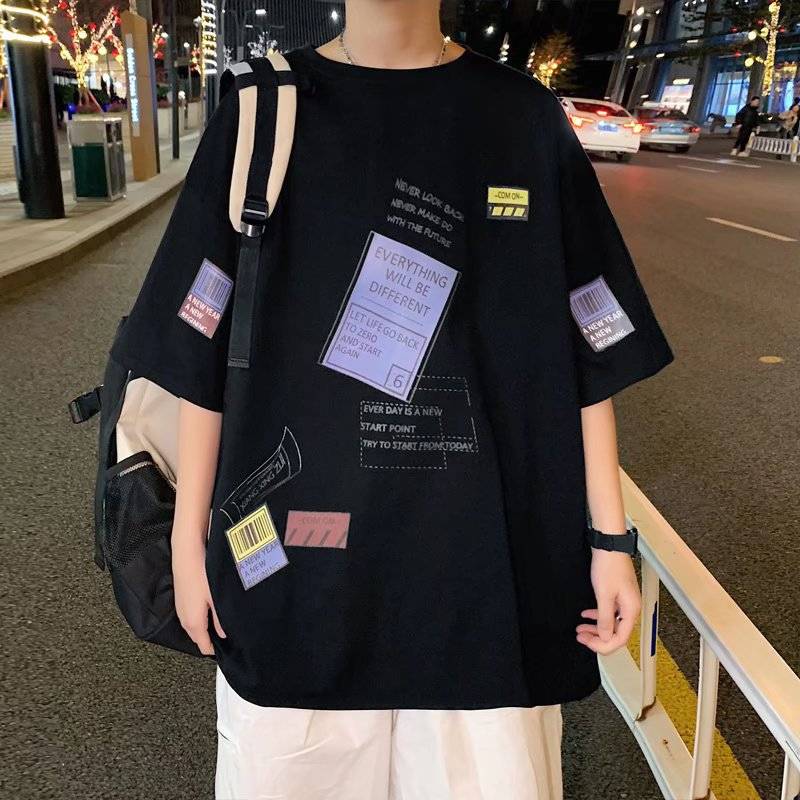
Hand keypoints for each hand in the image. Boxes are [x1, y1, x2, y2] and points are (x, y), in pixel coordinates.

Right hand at [173, 537, 225, 655]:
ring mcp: (180, 609)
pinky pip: (191, 615)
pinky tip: (210, 607)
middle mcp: (183, 619)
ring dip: (206, 627)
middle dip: (211, 639)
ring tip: (221, 621)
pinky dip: (200, 616)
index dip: (216, 649)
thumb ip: (221, 620)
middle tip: (228, 634)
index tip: (228, 648)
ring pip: (194, 626)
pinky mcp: (180, 599)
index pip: (204, 646)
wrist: (187, 553)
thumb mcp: (216, 598)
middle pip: (198, 637)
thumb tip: (224, 635)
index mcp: (193, 623)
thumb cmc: (201, 574)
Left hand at [576, 549, 640, 654]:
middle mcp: (631, 608)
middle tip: (581, 637)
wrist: (609, 546)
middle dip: (597, 638)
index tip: (588, 643)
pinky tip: (586, 615)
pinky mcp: (618, 595)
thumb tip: (605, 636)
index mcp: (631, 610)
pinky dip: (597, 616)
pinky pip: (609, 612)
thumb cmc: (609, 565)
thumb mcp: (604, 595)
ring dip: (595, 628)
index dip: (603, 645)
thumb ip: (604, 618)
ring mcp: (624, 601)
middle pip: (616, 633)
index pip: (620, 639)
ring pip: (611, 623)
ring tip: (581, 628)